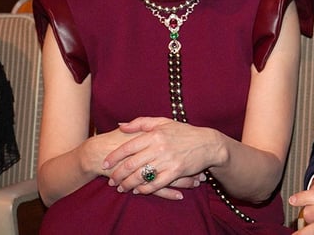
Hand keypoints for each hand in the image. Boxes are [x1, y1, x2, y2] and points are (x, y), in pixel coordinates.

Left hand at [102, 117, 220, 199]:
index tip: (105, 163)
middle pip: (132, 164)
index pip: (128, 147)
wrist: (207, 144)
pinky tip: (138, 190)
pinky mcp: (176, 172)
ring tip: (122, 187)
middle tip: (111, 180)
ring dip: (128, 184)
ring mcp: (168, 160)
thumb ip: (141, 122)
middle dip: (118, 174)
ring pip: (142, 176)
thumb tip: (121, 126)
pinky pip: (156, 184)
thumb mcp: (163, 122)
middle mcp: (160, 147)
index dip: (114, 157)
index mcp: (155, 134)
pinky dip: (145, 189)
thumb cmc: (184, 132)